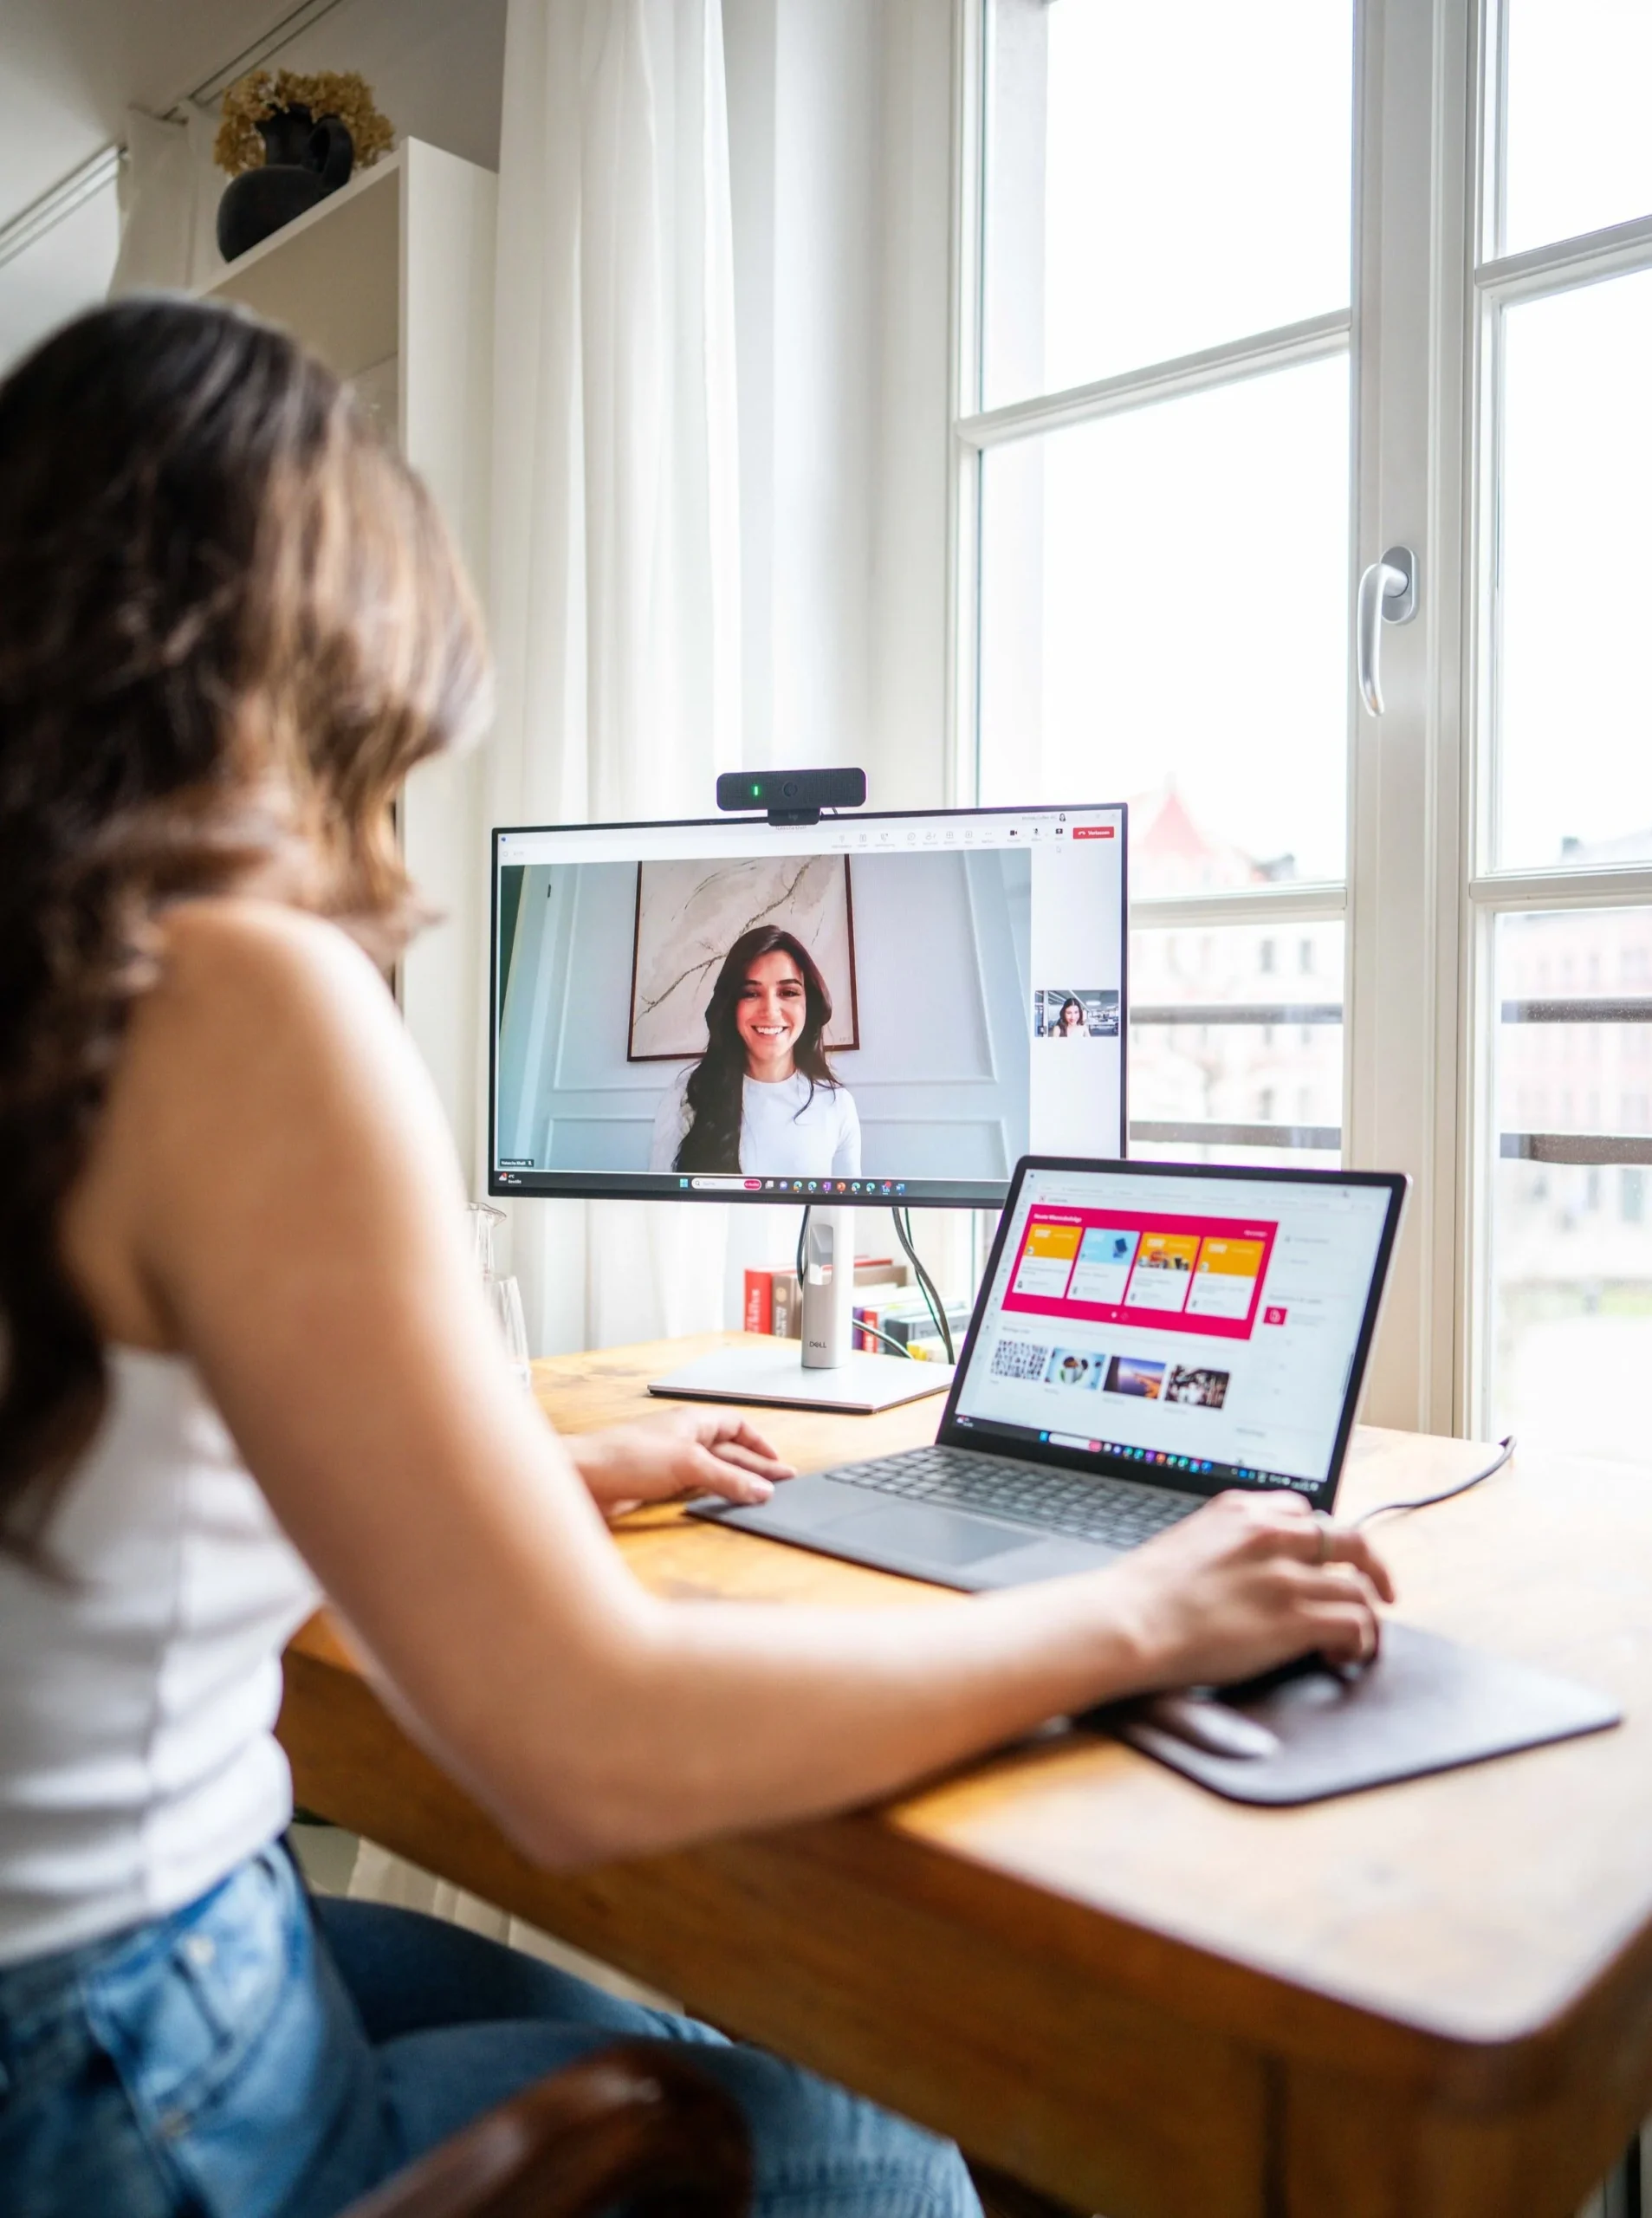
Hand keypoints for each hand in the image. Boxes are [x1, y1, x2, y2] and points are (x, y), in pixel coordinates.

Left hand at [567, 1406, 795, 1518]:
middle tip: (781, 1484)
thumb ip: (728, 1478)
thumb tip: (762, 1489)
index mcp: (692, 1422)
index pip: (735, 1426)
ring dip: (735, 1483)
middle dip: (754, 1466)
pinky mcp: (656, 1485)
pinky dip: (712, 1496)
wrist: (583, 1477)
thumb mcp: (688, 1464)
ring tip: (758, 1497)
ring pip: (711, 1471)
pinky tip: (721, 1504)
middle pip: (728, 1451)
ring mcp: (669, 1463)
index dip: (758, 1443)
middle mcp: (682, 1439)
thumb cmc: (626, 1456)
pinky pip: (694, 1489)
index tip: (777, 1462)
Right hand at [1101, 1489, 1395, 1690]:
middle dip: (1371, 1566)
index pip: (1304, 1511)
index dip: (1322, 1540)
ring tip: (1354, 1639)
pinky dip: (1359, 1641)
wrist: (1126, 1621)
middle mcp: (1270, 1533)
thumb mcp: (1186, 1542)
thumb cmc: (1140, 1594)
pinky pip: (1355, 1623)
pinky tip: (1341, 1656)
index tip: (1328, 1560)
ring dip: (1364, 1616)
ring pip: (1358, 1587)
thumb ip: (1225, 1544)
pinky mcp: (1294, 1617)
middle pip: (1348, 1539)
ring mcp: (1285, 1574)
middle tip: (1381, 1590)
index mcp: (1240, 1510)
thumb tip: (1243, 1570)